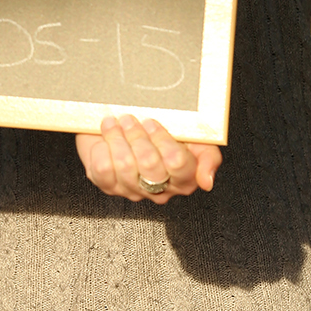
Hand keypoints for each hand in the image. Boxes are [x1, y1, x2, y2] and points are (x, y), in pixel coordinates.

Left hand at [75, 114, 220, 203]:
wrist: (127, 122)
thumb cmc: (162, 129)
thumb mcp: (193, 137)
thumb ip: (208, 157)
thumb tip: (206, 182)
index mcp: (185, 178)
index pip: (177, 163)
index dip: (162, 140)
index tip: (152, 123)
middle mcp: (160, 189)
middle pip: (149, 164)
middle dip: (138, 136)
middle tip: (131, 120)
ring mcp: (133, 190)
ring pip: (124, 165)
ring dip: (117, 138)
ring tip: (116, 124)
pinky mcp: (108, 185)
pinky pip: (102, 169)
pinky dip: (102, 148)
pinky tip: (106, 139)